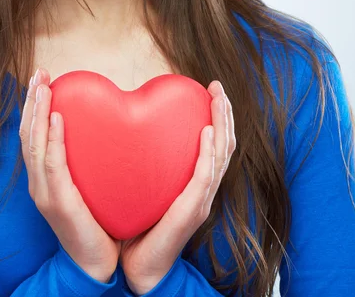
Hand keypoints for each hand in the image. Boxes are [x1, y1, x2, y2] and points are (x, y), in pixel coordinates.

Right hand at [19, 67, 121, 282]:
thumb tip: (102, 129)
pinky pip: (53, 166)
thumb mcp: (87, 186)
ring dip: (37, 113)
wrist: (96, 265)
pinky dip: (52, 140)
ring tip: (43, 87)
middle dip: (31, 102)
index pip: (32, 135)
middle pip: (27, 134)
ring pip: (34, 145)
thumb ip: (85, 161)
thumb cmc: (97, 223)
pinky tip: (57, 118)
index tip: (41, 80)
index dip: (33, 106)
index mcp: (43, 178)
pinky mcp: (57, 203)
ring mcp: (44, 193)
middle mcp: (37, 183)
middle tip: (39, 74)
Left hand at [120, 80, 235, 294]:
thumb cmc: (140, 227)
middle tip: (216, 87)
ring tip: (218, 99)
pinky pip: (205, 177)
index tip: (210, 89)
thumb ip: (148, 164)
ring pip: (221, 156)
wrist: (140, 268)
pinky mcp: (191, 211)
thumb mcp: (147, 187)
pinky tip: (207, 131)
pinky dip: (208, 153)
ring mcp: (201, 200)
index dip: (218, 116)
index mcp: (195, 183)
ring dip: (223, 124)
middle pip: (225, 145)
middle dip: (224, 113)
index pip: (215, 144)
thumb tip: (130, 131)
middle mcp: (204, 189)